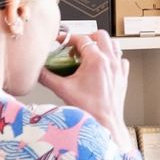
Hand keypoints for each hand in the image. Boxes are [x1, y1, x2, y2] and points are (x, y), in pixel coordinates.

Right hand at [38, 31, 132, 150]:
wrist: (105, 123)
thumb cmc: (89, 110)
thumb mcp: (62, 90)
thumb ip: (46, 76)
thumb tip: (36, 70)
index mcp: (96, 61)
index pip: (81, 38)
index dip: (68, 38)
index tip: (61, 42)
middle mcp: (110, 62)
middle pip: (100, 36)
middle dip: (86, 38)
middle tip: (76, 47)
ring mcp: (119, 69)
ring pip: (114, 45)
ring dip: (101, 45)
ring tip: (89, 53)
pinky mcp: (123, 77)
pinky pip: (121, 60)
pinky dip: (112, 58)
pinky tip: (103, 66)